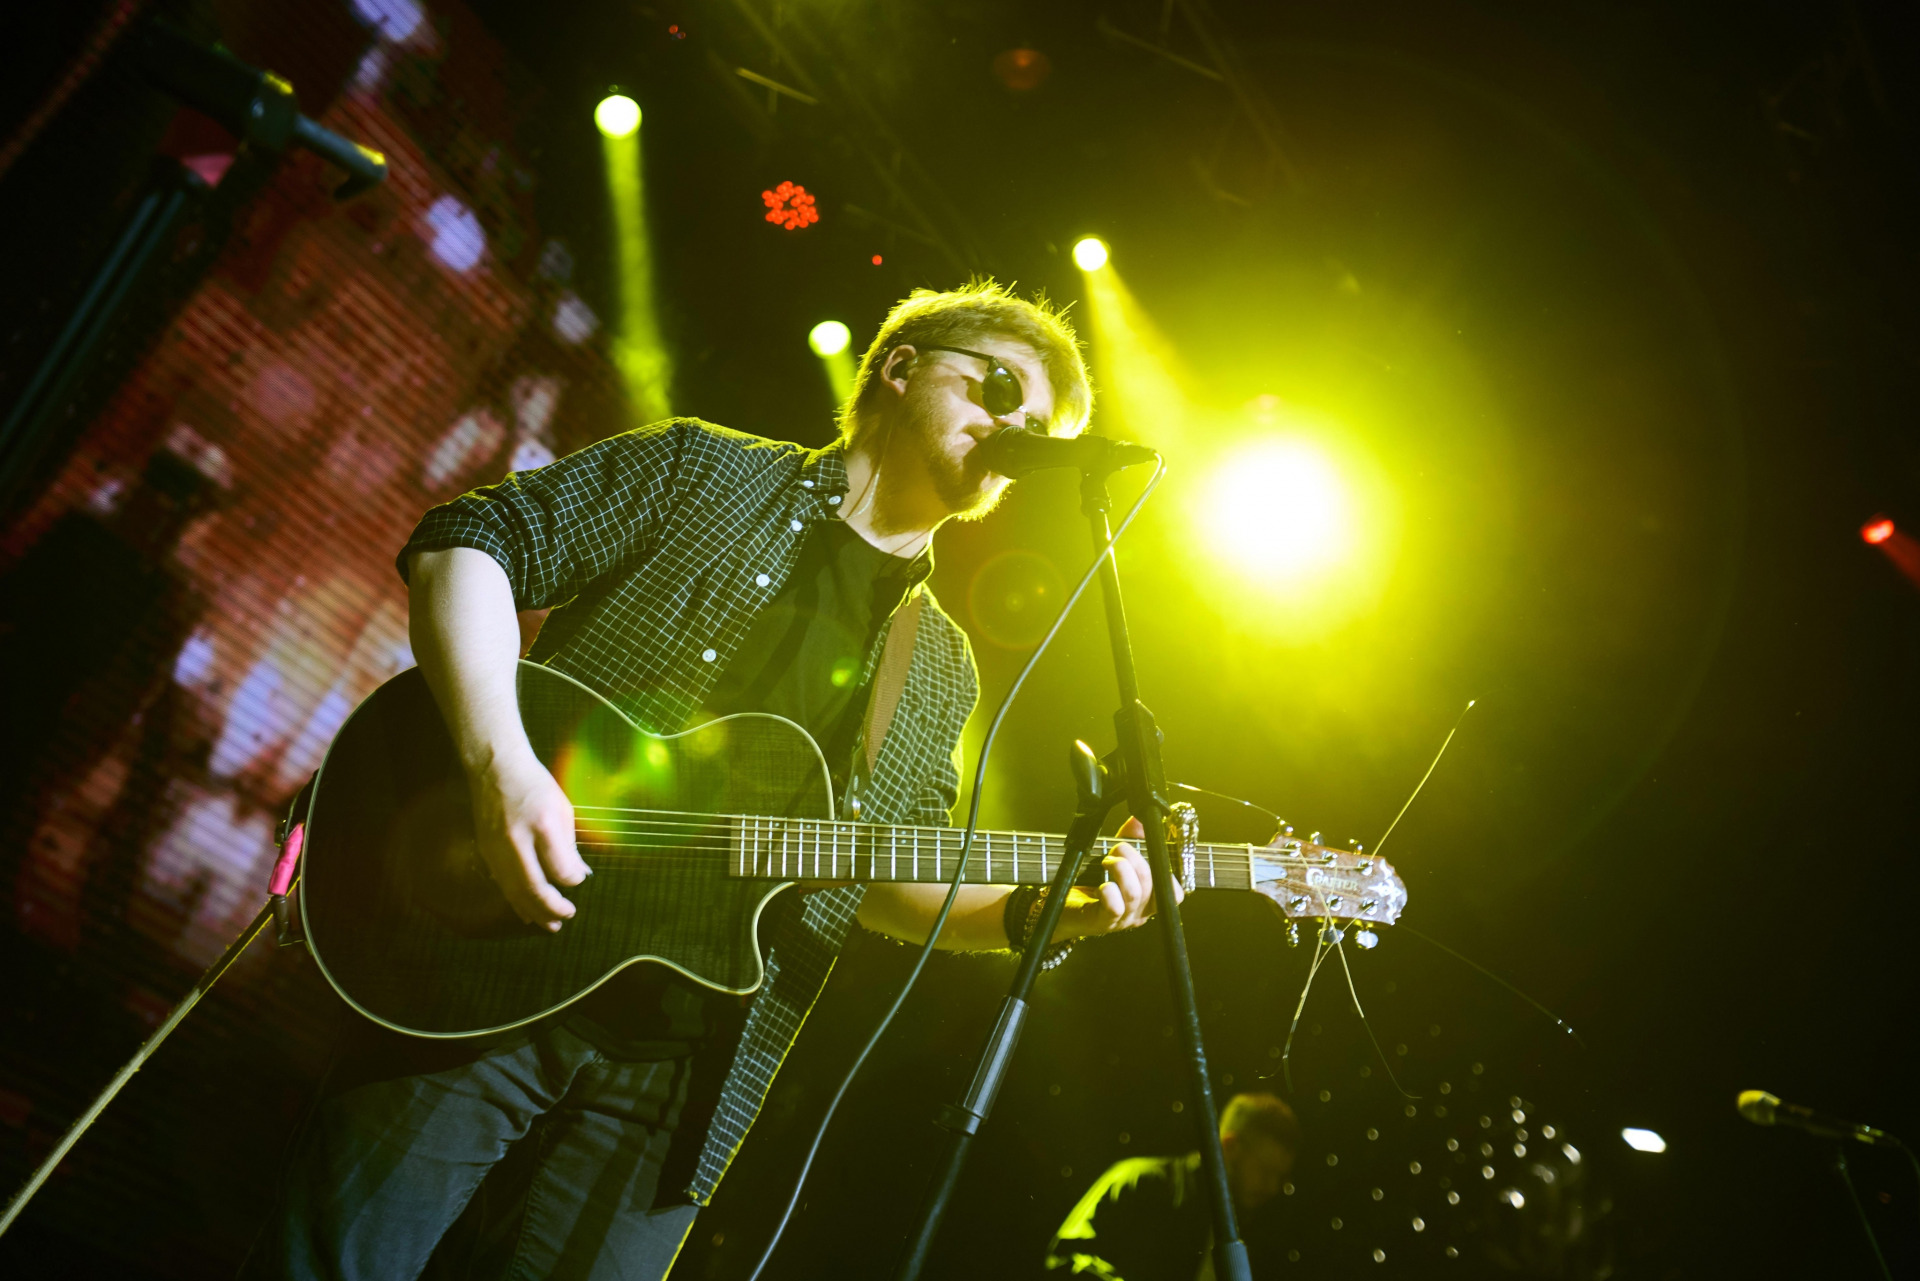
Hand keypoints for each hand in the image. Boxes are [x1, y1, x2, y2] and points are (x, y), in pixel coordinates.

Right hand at [468, 748, 588, 929]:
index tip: (579, 880)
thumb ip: (569, 844)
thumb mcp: (562, 808)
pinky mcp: (486, 851)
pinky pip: (502, 884)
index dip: (572, 880)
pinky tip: (527, 913)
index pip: (559, 867)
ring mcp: (497, 848)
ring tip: (551, 925)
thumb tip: (579, 875)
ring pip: (515, 891)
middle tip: (567, 916)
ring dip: (534, 912)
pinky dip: (516, 901)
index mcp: (542, 824)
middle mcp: (516, 839)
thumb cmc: (535, 785)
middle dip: (552, 907)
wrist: (496, 768)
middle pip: (533, 886)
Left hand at [1057, 817, 1180, 939]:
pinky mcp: (1102, 922)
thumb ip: (1130, 840)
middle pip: (1152, 883)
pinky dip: (1108, 889)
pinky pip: (1114, 905)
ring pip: (1134, 892)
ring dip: (1120, 868)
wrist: (1064, 908)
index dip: (1167, 874)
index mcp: (1147, 901)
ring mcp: (1122, 920)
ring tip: (1106, 862)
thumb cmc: (1090, 884)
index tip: (1150, 855)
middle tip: (1117, 850)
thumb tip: (1139, 820)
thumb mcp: (1115, 859)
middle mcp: (1138, 913)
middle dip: (1134, 857)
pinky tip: (1100, 885)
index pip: (1174, 894)